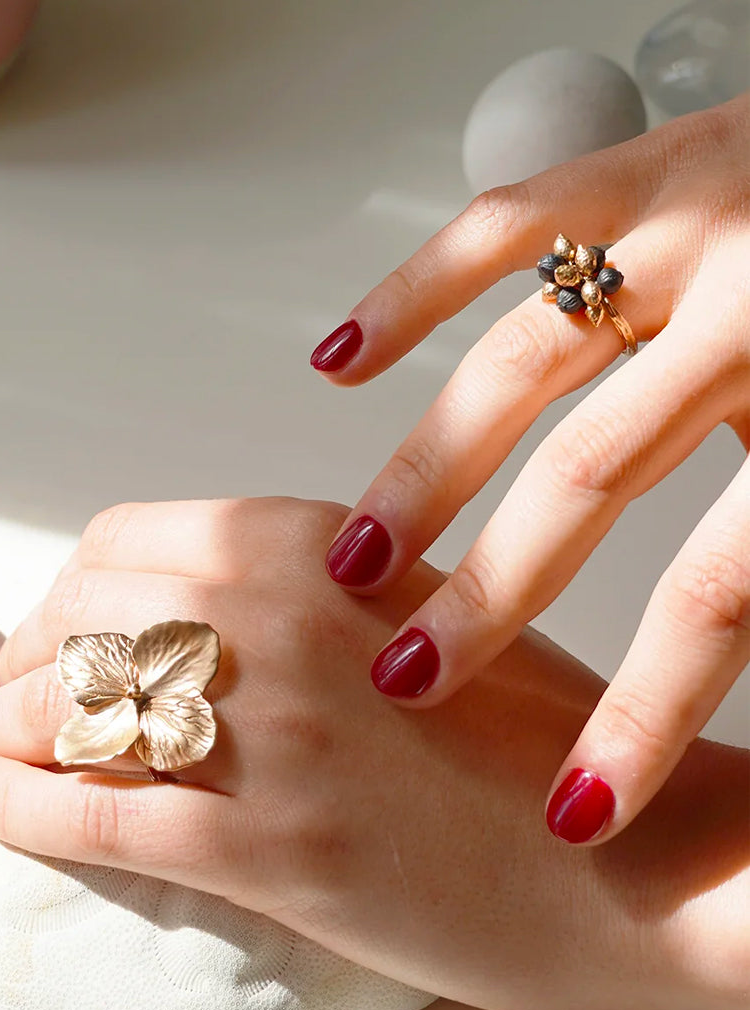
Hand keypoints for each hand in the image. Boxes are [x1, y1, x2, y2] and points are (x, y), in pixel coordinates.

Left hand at [0, 499, 747, 1009]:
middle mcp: (279, 618)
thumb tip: (182, 624)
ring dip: (1, 729)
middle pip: (73, 618)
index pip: (122, 544)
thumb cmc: (542, 740)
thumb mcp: (424, 609)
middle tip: (21, 699)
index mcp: (320, 543)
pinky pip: (88, 817)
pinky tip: (3, 808)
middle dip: (28, 660)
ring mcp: (269, 734)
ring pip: (60, 711)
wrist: (636, 857)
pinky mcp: (269, 849)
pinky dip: (20, 809)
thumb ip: (306, 598)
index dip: (73, 595)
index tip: (66, 634)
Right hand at [312, 94, 749, 845]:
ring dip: (425, 471)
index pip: (711, 590)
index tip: (575, 809)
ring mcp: (685, 221)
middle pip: (585, 480)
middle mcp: (747, 304)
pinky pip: (503, 226)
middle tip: (411, 681)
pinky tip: (339, 363)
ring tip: (356, 562)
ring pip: (518, 363)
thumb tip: (749, 674)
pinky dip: (410, 295)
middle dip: (489, 597)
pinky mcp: (645, 159)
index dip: (642, 714)